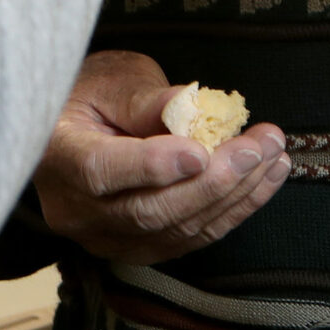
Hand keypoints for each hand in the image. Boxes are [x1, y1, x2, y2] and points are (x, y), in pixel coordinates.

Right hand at [32, 51, 289, 264]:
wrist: (72, 129)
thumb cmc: (90, 93)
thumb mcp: (110, 80)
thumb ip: (146, 99)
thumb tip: (192, 106)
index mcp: (56, 156)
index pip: (99, 171)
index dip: (150, 166)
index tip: (200, 151)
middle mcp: (76, 210)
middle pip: (148, 212)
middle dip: (213, 181)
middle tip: (258, 146)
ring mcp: (106, 238)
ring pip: (176, 230)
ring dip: (234, 195)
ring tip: (273, 156)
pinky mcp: (138, 249)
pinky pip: (191, 238)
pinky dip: (233, 211)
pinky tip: (265, 178)